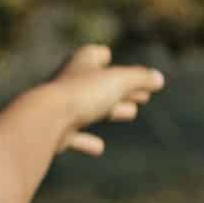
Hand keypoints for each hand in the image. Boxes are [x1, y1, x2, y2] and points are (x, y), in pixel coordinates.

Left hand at [43, 44, 165, 155]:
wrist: (44, 120)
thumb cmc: (81, 94)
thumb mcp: (118, 81)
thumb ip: (140, 79)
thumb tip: (158, 79)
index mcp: (80, 63)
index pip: (94, 55)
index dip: (106, 59)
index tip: (112, 59)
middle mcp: (68, 83)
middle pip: (97, 84)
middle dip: (120, 88)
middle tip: (141, 95)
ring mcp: (59, 109)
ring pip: (89, 108)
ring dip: (110, 110)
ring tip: (129, 112)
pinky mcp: (54, 133)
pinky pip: (74, 137)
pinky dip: (87, 141)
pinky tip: (99, 148)